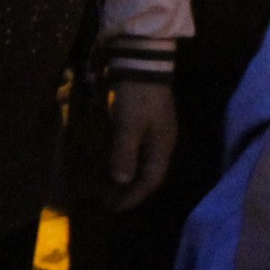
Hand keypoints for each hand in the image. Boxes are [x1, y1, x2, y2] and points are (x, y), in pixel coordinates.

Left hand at [103, 78, 175, 210]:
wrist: (142, 61)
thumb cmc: (137, 96)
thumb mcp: (128, 125)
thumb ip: (125, 153)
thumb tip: (122, 181)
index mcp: (162, 146)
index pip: (150, 181)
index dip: (133, 197)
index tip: (114, 208)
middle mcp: (162, 142)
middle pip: (147, 175)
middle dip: (128, 191)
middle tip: (107, 202)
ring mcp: (155, 131)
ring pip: (141, 163)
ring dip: (125, 176)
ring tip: (106, 188)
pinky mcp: (146, 121)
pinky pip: (135, 150)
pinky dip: (124, 161)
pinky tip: (111, 163)